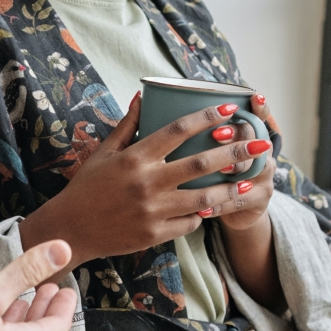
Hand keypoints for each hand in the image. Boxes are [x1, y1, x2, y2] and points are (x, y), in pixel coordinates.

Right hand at [0, 240, 77, 330]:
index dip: (64, 306)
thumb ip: (26, 271)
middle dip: (47, 309)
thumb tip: (62, 249)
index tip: (68, 291)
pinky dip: (9, 324)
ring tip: (31, 295)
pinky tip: (2, 312)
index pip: (58, 327)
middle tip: (53, 289)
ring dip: (28, 315)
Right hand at [20, 93, 272, 272]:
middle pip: (201, 162)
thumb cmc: (86, 187)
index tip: (229, 110)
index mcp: (136, 157)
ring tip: (251, 180)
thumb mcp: (104, 152)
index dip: (206, 118)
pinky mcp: (156, 234)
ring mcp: (154, 210)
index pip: (178, 130)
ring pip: (204, 197)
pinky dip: (203, 213)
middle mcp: (148, 182)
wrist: (70, 230)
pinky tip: (214, 205)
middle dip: (235, 152)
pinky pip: (190, 222)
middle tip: (260, 144)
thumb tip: (142, 96)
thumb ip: (128, 125)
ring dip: (231, 188)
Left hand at [207, 93, 274, 230]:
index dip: (259, 108)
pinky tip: (205, 207)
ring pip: (252, 169)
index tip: (253, 97)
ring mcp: (264, 177)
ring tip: (221, 168)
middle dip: (237, 135)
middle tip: (218, 134)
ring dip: (235, 167)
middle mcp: (262, 154)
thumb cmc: (212, 173)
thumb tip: (161, 105)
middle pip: (255, 139)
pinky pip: (240, 200)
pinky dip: (221, 203)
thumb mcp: (209, 150)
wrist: (232, 209)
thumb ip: (197, 132)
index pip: (260, 117)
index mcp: (251, 136)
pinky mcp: (259, 200)